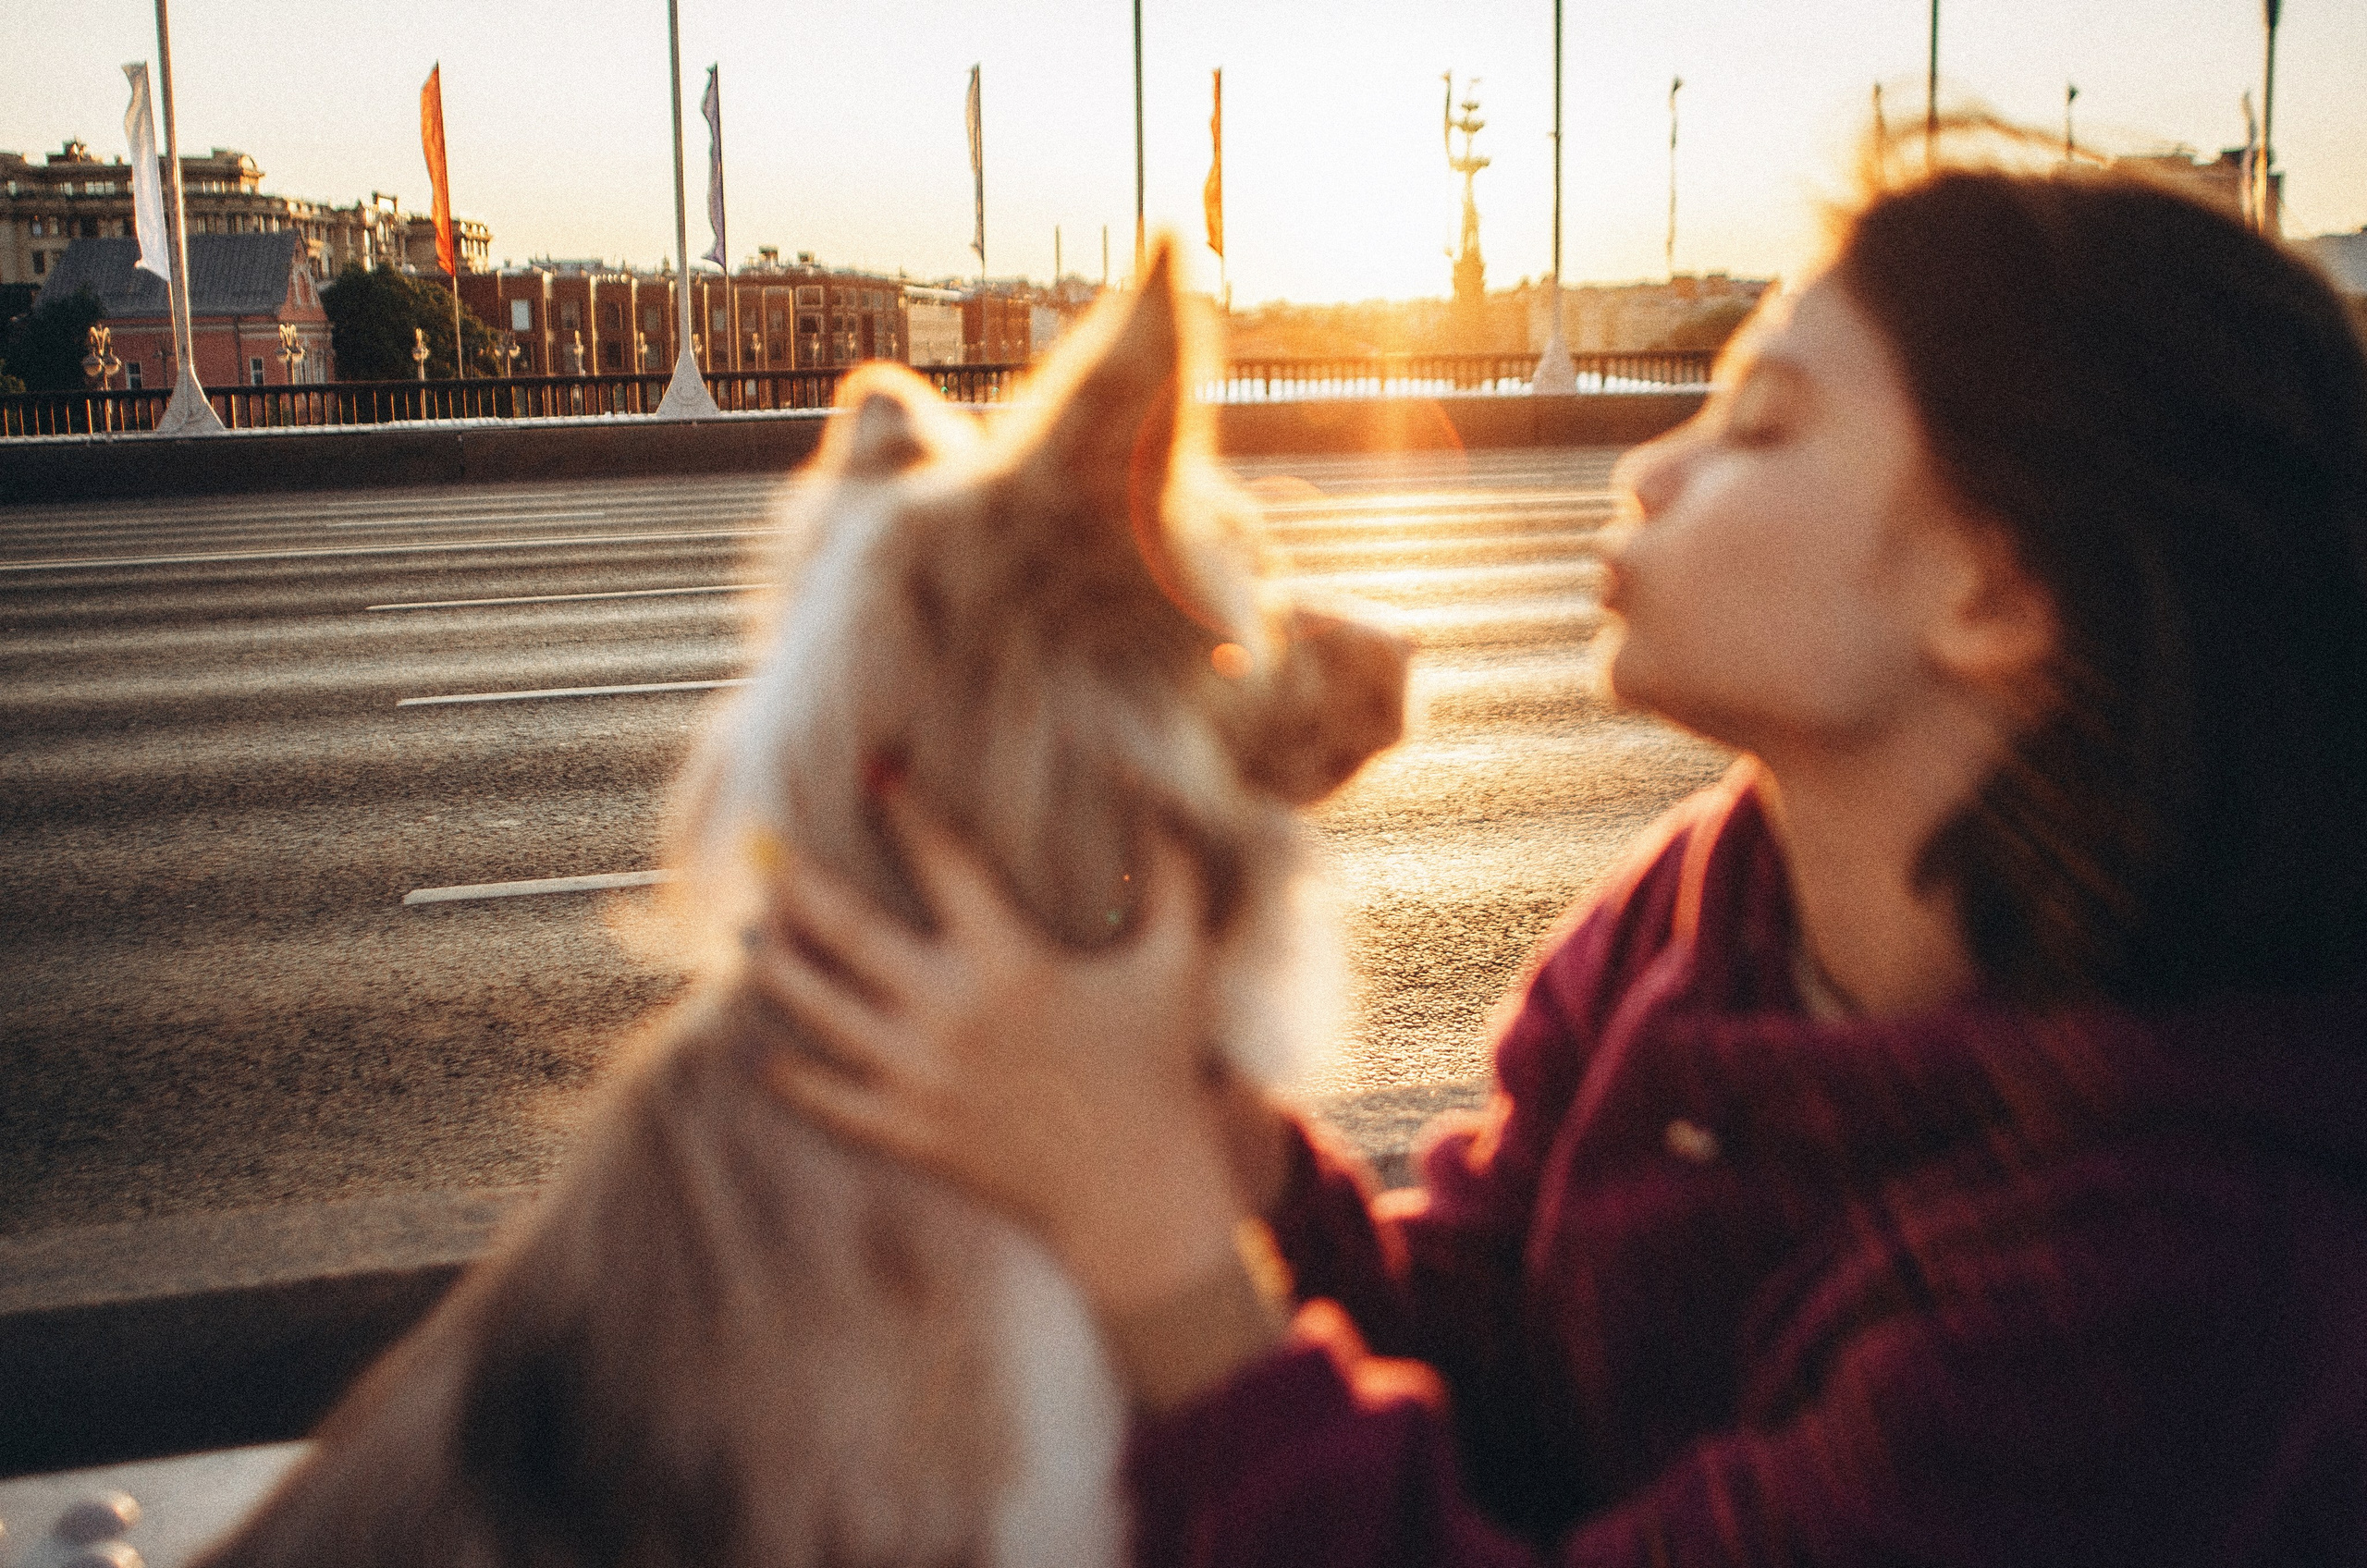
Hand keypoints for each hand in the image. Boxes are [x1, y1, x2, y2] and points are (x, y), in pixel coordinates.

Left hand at [748, 787, 1248, 1319]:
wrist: (1138, 1194)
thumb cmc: (1161, 1068)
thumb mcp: (1180, 961)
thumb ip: (1173, 873)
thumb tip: (1152, 788)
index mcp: (1012, 962)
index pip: (943, 862)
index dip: (905, 808)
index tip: (875, 768)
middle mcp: (952, 1013)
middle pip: (847, 931)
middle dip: (798, 881)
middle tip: (765, 844)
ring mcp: (921, 1077)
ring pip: (819, 1009)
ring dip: (775, 963)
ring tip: (749, 928)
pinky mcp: (909, 1134)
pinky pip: (828, 1099)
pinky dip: (788, 1074)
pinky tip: (761, 1050)